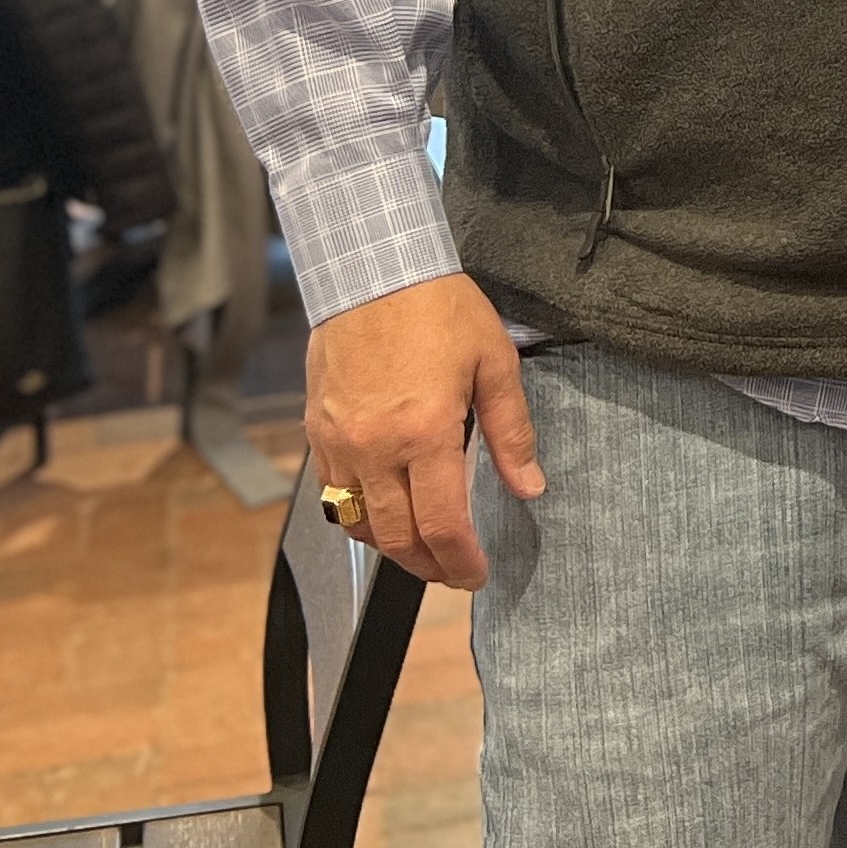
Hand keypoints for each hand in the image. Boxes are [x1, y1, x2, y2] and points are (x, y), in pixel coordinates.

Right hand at [305, 273, 542, 589]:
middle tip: (455, 572)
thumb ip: (512, 432)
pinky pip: (333, 494)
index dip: (462, 562)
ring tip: (424, 550)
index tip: (478, 575)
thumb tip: (530, 485)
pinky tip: (386, 510)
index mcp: (425, 433)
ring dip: (392, 548)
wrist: (372, 271)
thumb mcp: (495, 363)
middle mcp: (375, 447)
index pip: (442, 525)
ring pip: (358, 523)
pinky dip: (359, 515)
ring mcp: (339, 442)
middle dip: (429, 566)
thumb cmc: (439, 309)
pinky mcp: (316, 431)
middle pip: (397, 538)